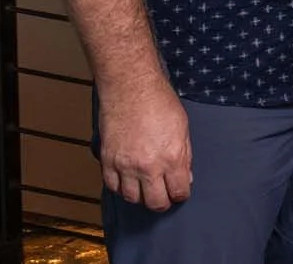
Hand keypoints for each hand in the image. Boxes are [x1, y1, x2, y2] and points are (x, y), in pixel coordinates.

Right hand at [98, 71, 191, 212]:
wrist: (131, 89)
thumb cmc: (159, 102)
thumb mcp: (183, 129)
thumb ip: (184, 156)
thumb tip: (185, 177)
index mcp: (172, 157)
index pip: (178, 192)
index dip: (181, 195)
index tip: (180, 192)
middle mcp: (148, 166)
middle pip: (155, 202)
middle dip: (162, 202)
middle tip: (164, 196)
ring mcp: (125, 165)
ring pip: (131, 198)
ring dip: (140, 196)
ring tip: (146, 188)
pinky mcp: (108, 161)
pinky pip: (112, 186)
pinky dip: (120, 187)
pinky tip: (128, 180)